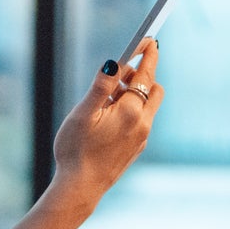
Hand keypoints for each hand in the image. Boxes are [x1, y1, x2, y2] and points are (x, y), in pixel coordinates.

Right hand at [52, 38, 163, 206]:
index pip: (145, 75)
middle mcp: (143, 124)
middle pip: (153, 88)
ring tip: (108, 98)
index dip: (148, 55)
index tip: (150, 40)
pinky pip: (142, 120)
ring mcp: (142, 137)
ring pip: (147, 105)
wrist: (81, 188)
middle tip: (119, 73)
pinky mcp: (137, 147)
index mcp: (131, 112)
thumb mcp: (84, 114)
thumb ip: (101, 86)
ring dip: (135, 94)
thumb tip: (115, 63)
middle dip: (142, 75)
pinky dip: (132, 110)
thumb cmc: (76, 150)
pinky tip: (110, 117)